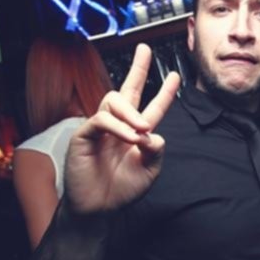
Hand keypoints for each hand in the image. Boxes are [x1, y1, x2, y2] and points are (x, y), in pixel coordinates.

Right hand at [64, 44, 180, 213]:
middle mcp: (118, 127)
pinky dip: (118, 127)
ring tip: (142, 129)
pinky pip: (101, 120)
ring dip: (131, 112)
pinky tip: (129, 138)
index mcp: (135, 134)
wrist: (98, 210)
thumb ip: (156, 152)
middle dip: (137, 68)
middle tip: (144, 50)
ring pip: (113, 101)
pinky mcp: (84, 136)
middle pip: (127, 90)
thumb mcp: (149, 172)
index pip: (152, 107)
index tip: (176, 76)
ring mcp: (100, 129)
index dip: (165, 93)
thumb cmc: (120, 191)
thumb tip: (153, 132)